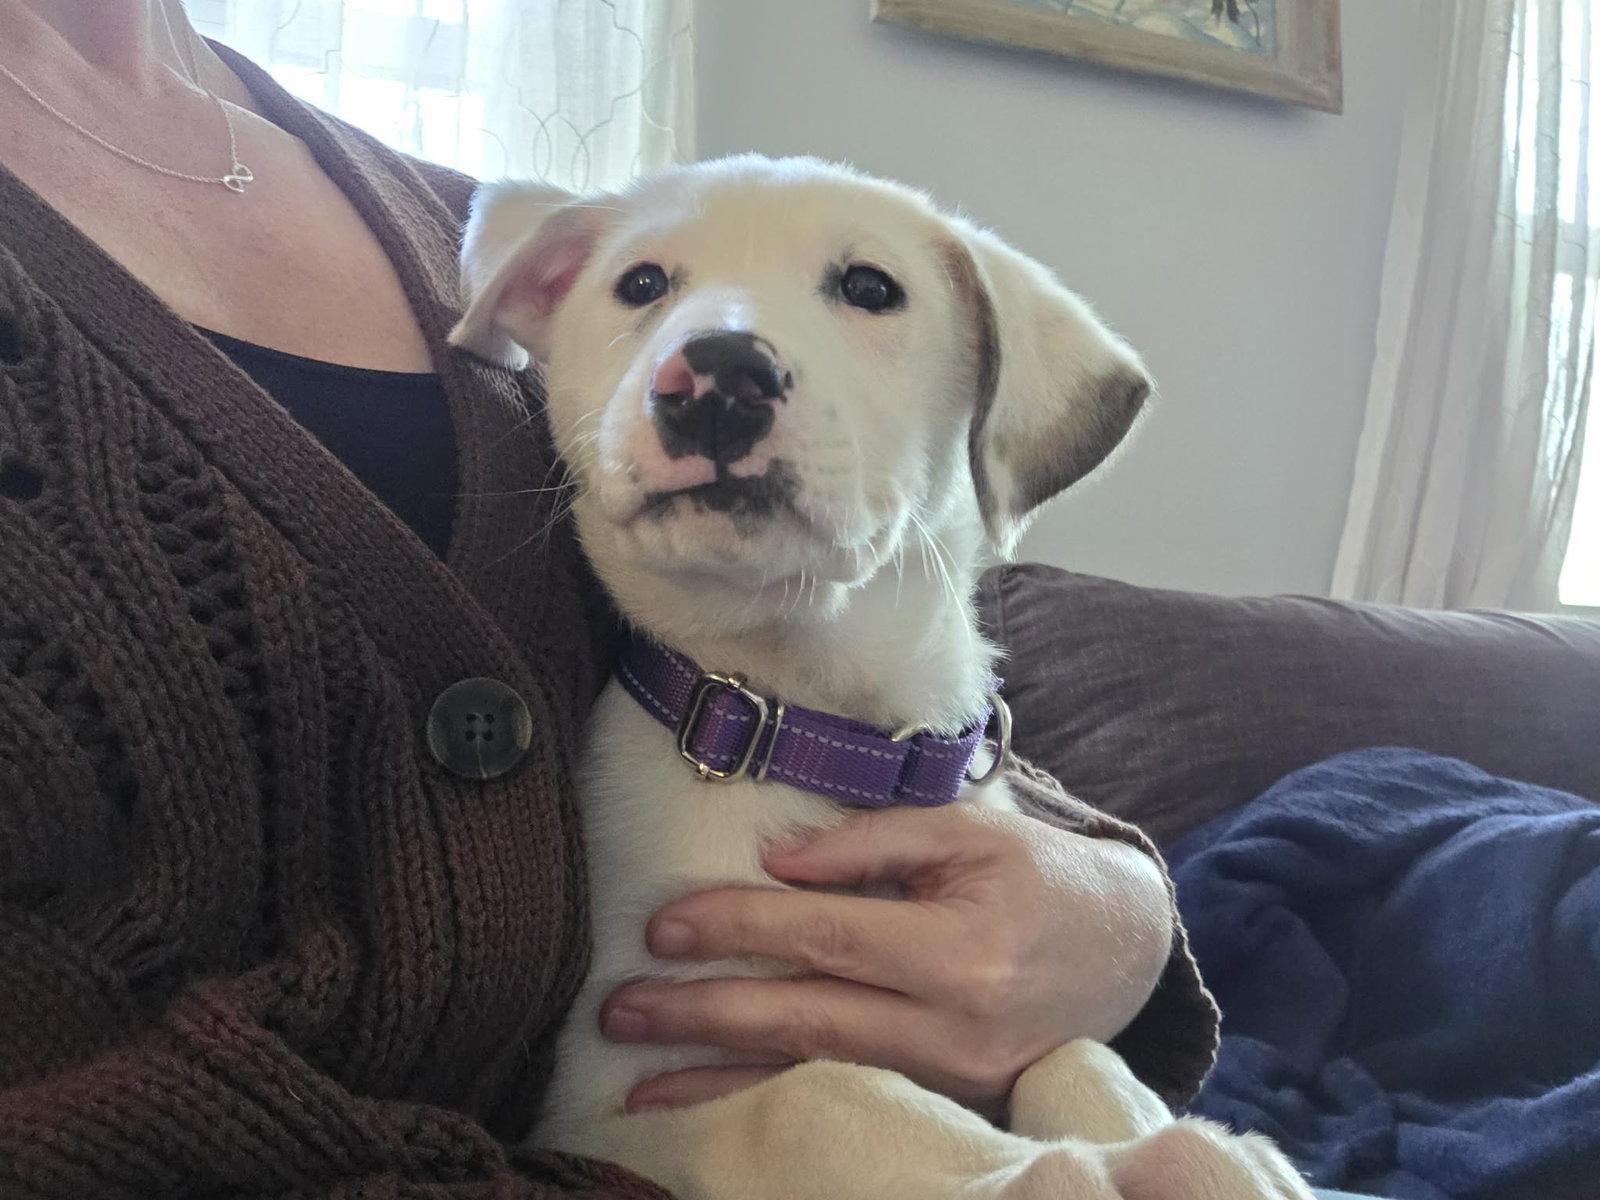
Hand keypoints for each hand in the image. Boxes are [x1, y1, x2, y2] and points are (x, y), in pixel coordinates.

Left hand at [600, 803, 1174, 1116]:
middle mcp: (954, 1028)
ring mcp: (954, 1081)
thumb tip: (775, 861)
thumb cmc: (1038, 877)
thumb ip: (870, 842)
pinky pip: (844, 1102)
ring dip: (717, 1082)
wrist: (1125, 952)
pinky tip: (710, 1111)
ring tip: (636, 1082)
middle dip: (704, 1016)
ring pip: (815, 1077)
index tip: (664, 925)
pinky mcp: (951, 1104)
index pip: (825, 937)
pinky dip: (770, 1105)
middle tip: (620, 1009)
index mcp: (961, 950)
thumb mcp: (967, 832)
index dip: (740, 928)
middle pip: (806, 1020)